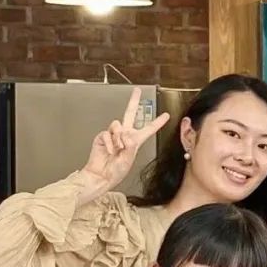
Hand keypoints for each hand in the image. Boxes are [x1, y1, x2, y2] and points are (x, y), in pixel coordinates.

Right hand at [79, 88, 169, 204]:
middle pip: (129, 114)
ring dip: (118, 138)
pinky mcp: (102, 137)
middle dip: (133, 101)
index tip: (166, 115)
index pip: (149, 128)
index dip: (158, 122)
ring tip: (118, 149)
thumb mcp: (129, 160)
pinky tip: (110, 151)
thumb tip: (126, 135)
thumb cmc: (115, 171)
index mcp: (135, 141)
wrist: (101, 176)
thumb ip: (130, 146)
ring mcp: (113, 135)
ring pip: (118, 125)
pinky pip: (107, 134)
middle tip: (136, 91)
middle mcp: (125, 135)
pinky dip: (109, 144)